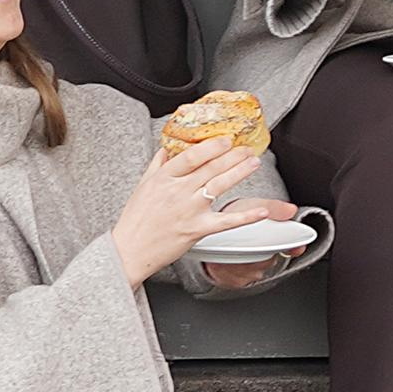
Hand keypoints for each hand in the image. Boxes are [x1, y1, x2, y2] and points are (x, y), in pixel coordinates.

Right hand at [113, 133, 299, 286]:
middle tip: (247, 148)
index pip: (191, 156)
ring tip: (253, 162)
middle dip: (233, 155)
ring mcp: (189, 210)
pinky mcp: (197, 230)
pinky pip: (226, 221)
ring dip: (240, 172)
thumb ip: (156, 166)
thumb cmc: (135, 221)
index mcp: (164, 179)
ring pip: (220, 186)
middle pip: (211, 168)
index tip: (226, 139)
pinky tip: (262, 210)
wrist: (130, 252)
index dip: (211, 146)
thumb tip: (165, 149)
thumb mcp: (142, 187)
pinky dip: (246, 216)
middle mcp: (178, 192)